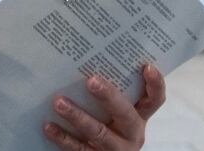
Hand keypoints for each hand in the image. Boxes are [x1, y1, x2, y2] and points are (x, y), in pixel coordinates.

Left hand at [44, 64, 165, 149]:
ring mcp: (114, 149)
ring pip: (99, 133)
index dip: (155, 84)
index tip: (147, 66)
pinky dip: (62, 137)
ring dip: (78, 117)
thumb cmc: (105, 125)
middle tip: (91, 80)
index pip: (154, 100)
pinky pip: (79, 148)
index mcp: (138, 117)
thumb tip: (80, 61)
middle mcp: (131, 134)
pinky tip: (48, 126)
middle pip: (125, 114)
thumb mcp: (113, 112)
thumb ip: (107, 94)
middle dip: (109, 97)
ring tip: (59, 103)